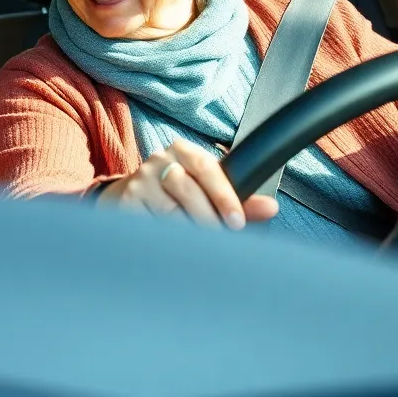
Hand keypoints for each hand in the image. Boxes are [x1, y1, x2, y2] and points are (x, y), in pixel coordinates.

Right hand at [99, 140, 278, 229]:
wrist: (130, 195)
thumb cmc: (178, 193)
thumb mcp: (207, 188)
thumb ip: (238, 199)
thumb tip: (271, 208)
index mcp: (184, 150)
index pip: (207, 168)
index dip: (224, 197)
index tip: (237, 223)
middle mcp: (159, 160)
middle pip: (188, 190)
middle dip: (208, 219)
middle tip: (220, 241)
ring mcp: (140, 180)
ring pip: (169, 212)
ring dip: (188, 232)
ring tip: (198, 246)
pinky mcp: (126, 201)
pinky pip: (150, 224)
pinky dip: (166, 237)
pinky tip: (173, 245)